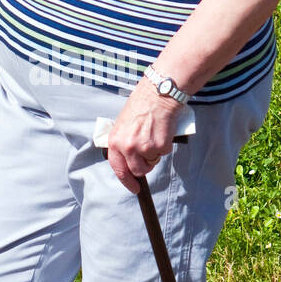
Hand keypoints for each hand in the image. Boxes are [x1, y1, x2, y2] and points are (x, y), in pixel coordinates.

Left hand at [105, 78, 183, 193]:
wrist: (158, 94)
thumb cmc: (141, 106)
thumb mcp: (123, 125)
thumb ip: (122, 143)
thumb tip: (127, 160)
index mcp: (115, 141)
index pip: (118, 168)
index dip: (127, 181)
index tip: (134, 187)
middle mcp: (128, 147)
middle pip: (137, 170)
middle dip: (144, 165)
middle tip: (149, 152)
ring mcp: (144, 148)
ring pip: (152, 163)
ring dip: (154, 154)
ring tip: (154, 135)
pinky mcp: (160, 146)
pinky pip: (164, 153)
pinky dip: (165, 145)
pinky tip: (162, 131)